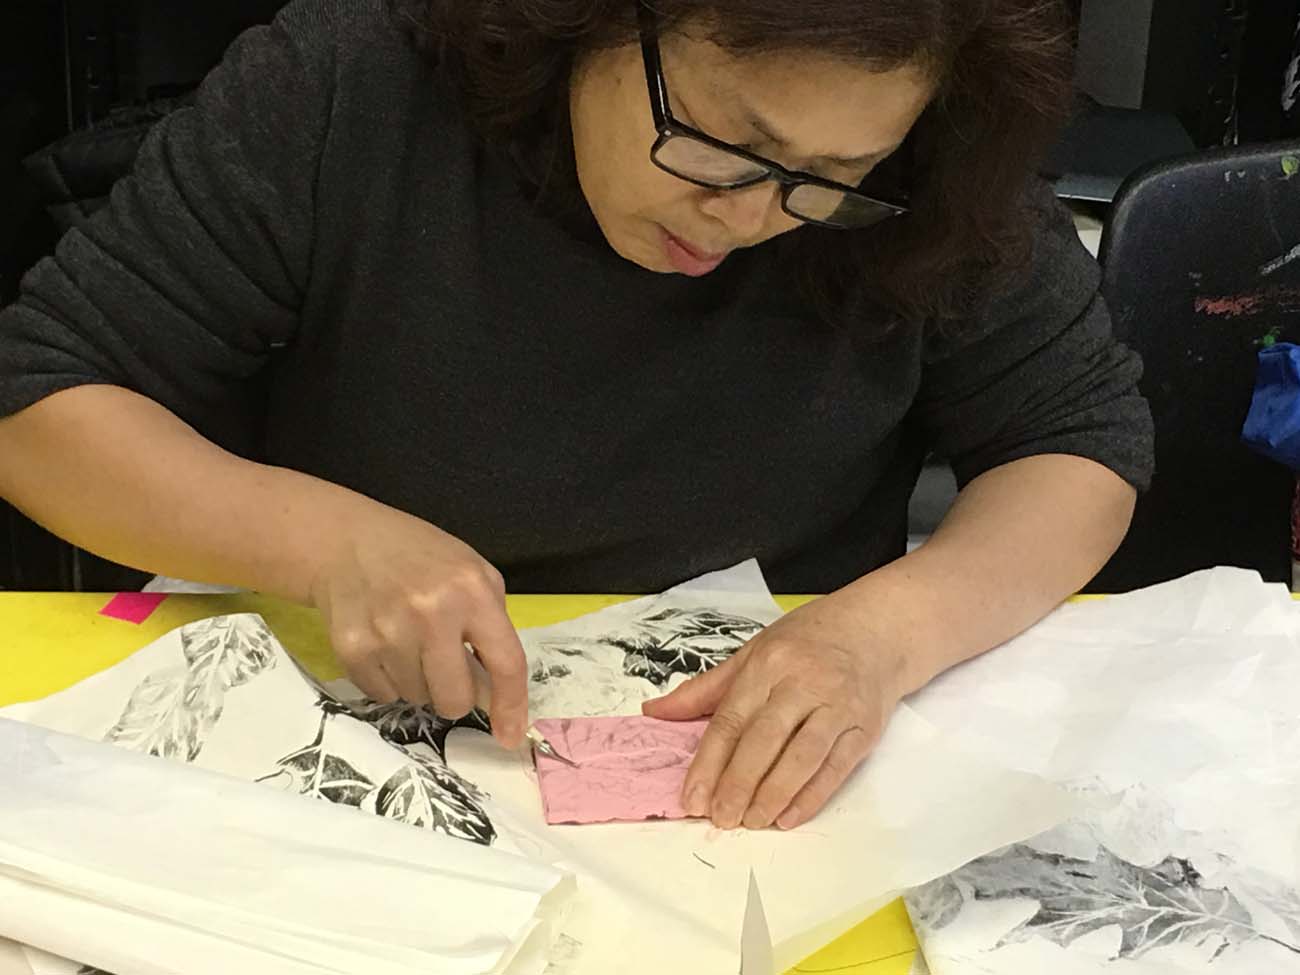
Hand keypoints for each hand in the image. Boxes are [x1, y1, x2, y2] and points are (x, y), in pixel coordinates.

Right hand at [307, 500, 527, 747]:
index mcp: (472, 591)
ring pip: (418, 700)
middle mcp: (431, 613)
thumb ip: (492, 627)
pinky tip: (384, 645)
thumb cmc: (420, 559)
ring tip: (408, 642)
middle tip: (444, 665)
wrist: (345, 543)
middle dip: (456, 694)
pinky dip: (389, 681)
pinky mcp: (352, 649)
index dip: (512, 706)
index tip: (511, 736)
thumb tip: (495, 695)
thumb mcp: (472, 573)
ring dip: (419, 683)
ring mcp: (388, 633)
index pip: (505, 662)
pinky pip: (384, 696)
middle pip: (456, 699)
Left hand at [642, 595, 903, 829]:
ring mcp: (838, 706)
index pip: (732, 718)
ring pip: (802, 757)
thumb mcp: (753, 652)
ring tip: (751, 822)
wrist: (876, 631)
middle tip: (720, 818)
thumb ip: (706, 689)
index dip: (710, 762)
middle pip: (765, 740)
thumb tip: (654, 712)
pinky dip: (811, 796)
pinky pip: (835, 768)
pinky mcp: (865, 728)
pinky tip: (788, 817)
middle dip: (739, 784)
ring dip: (774, 795)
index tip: (693, 797)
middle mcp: (803, 683)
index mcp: (769, 663)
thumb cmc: (807, 642)